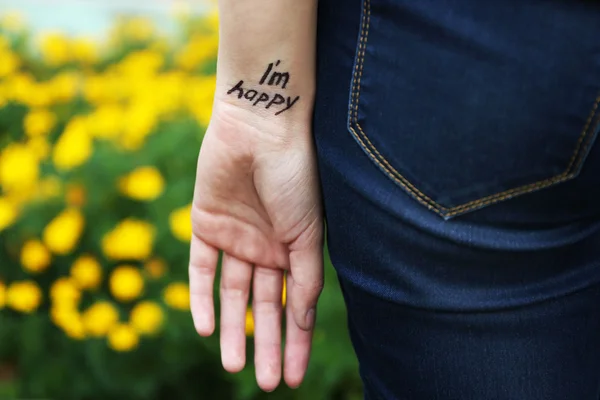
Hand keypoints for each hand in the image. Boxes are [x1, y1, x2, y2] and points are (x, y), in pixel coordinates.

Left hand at [189, 102, 323, 390]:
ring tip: (234, 366)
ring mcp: (236, 238)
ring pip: (233, 294)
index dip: (295, 342)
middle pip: (264, 306)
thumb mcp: (309, 233)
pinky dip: (200, 298)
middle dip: (265, 344)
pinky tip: (205, 328)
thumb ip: (306, 277)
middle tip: (265, 383)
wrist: (261, 127)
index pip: (295, 305)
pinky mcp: (205, 225)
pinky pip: (201, 269)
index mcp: (296, 249)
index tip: (292, 377)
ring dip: (233, 329)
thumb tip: (305, 321)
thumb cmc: (296, 175)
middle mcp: (266, 248)